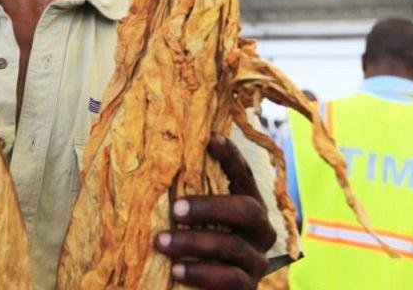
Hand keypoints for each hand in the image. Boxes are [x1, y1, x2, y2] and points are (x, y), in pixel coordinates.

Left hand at [154, 133, 276, 289]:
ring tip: (161, 242)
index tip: (210, 138)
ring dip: (194, 242)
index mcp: (249, 204)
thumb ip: (188, 196)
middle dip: (210, 207)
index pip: (244, 175)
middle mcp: (259, 230)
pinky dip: (201, 273)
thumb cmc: (199, 243)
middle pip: (246, 211)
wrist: (213, 288)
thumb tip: (153, 162)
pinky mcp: (248, 287)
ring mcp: (256, 259)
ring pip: (233, 246)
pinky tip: (176, 270)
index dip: (231, 156)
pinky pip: (230, 279)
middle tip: (175, 208)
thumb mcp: (198, 217)